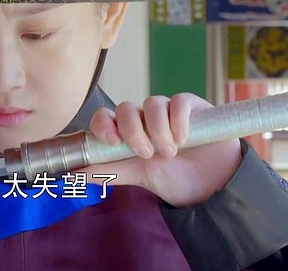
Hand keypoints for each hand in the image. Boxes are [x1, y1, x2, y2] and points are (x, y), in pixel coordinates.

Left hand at [82, 93, 241, 207]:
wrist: (212, 187)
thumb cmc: (174, 179)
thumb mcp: (138, 176)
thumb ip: (109, 171)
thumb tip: (75, 173)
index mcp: (128, 133)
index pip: (106, 117)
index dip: (103, 124)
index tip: (112, 141)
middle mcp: (145, 119)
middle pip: (126, 108)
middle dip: (133, 130)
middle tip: (146, 154)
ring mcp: (168, 111)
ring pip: (152, 103)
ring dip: (158, 129)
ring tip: (169, 152)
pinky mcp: (192, 107)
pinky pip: (178, 101)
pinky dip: (177, 119)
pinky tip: (183, 138)